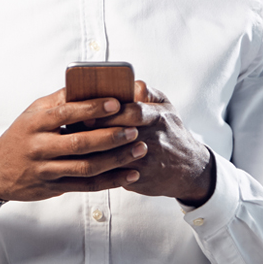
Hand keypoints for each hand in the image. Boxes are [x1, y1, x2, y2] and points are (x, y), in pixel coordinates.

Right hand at [0, 88, 146, 201]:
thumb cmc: (21, 136)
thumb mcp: (32, 113)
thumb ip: (59, 101)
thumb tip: (87, 83)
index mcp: (35, 123)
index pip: (66, 113)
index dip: (92, 108)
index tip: (116, 102)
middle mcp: (39, 147)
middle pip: (79, 143)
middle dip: (110, 136)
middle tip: (134, 129)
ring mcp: (46, 170)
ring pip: (86, 167)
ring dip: (116, 160)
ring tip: (139, 150)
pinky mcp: (54, 187)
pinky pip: (87, 186)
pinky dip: (111, 181)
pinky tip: (130, 175)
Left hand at [85, 81, 214, 204]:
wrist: (189, 168)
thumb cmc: (171, 131)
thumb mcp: (166, 106)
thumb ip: (147, 92)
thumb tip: (128, 83)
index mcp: (158, 118)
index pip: (132, 111)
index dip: (109, 112)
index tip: (88, 111)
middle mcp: (153, 140)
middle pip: (118, 134)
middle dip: (95, 130)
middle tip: (73, 127)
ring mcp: (146, 162)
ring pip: (112, 157)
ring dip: (92, 151)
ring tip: (73, 144)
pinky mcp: (140, 180)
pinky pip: (113, 175)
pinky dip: (97, 169)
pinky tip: (82, 162)